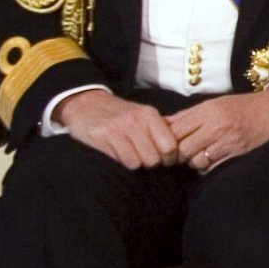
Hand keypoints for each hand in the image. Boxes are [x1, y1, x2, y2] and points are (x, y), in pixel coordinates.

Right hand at [54, 92, 179, 169]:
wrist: (85, 103)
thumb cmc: (119, 113)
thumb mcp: (142, 114)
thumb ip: (160, 128)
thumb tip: (183, 146)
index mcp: (149, 115)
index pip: (170, 146)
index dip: (170, 159)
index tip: (164, 160)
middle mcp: (135, 121)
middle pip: (155, 159)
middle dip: (152, 164)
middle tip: (146, 159)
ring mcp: (117, 129)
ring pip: (138, 163)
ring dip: (136, 164)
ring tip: (131, 156)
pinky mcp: (101, 138)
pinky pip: (121, 162)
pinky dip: (122, 163)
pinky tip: (118, 155)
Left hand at [168, 85, 268, 171]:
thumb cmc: (240, 107)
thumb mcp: (213, 104)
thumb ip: (188, 115)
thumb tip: (162, 123)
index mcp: (208, 111)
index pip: (176, 129)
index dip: (167, 139)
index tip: (167, 142)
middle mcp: (217, 126)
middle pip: (182, 148)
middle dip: (178, 153)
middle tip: (179, 153)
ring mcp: (228, 143)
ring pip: (195, 161)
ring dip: (192, 161)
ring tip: (197, 155)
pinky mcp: (236, 156)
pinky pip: (211, 168)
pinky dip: (207, 167)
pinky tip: (210, 160)